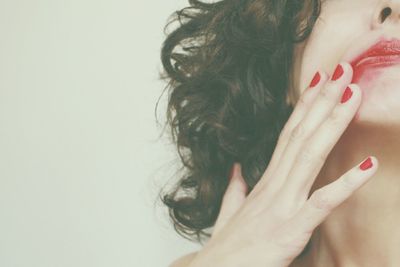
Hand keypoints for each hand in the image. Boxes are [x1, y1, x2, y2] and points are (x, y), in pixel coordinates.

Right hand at [189, 62, 377, 266]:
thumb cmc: (227, 244)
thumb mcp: (230, 210)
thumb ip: (235, 187)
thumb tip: (236, 169)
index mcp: (265, 181)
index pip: (287, 136)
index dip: (304, 107)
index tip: (317, 82)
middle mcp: (275, 185)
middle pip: (301, 136)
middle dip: (322, 101)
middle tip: (341, 71)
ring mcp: (283, 204)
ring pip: (310, 156)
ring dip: (332, 124)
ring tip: (351, 95)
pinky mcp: (291, 228)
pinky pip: (322, 202)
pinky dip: (346, 184)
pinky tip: (369, 165)